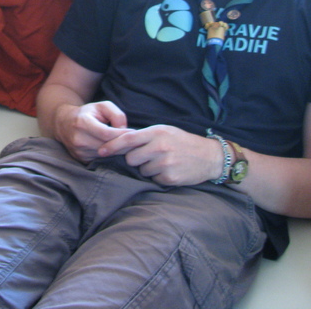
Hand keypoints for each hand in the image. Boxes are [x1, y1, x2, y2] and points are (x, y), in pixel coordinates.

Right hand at [53, 100, 132, 162]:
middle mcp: (78, 139)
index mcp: (82, 123)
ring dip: (118, 151)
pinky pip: (102, 160)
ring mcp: (79, 152)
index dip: (122, 134)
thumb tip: (124, 130)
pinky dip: (111, 155)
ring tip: (126, 144)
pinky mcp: (81, 159)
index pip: (106, 134)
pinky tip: (114, 148)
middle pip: (108, 147)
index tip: (134, 132)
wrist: (64, 123)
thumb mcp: (102, 106)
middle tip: (135, 140)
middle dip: (123, 144)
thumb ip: (116, 115)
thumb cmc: (87, 113)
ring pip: (106, 155)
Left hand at [100, 125, 222, 185]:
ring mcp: (165, 163)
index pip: (128, 139)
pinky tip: (170, 170)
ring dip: (148, 168)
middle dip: (135, 159)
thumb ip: (144, 135)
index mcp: (157, 133)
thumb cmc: (183, 142)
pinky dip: (158, 176)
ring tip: (163, 162)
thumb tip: (120, 140)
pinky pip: (153, 179)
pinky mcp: (170, 178)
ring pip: (141, 170)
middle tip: (148, 156)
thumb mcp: (165, 131)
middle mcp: (160, 147)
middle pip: (131, 158)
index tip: (101, 151)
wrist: (210, 157)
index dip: (112, 146)